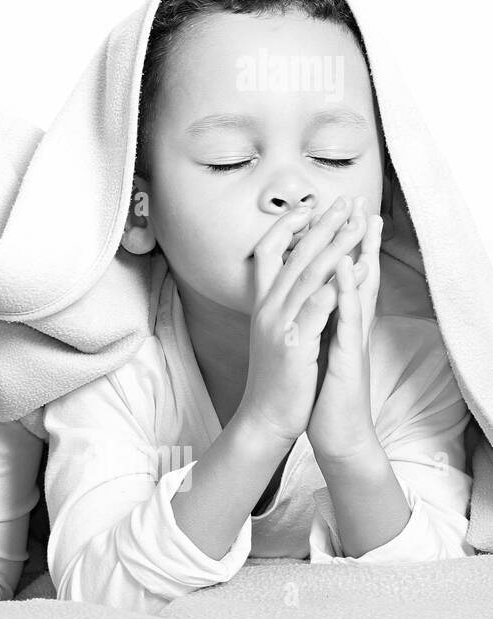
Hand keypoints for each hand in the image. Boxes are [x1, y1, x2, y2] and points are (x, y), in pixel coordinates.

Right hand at [237, 197, 368, 445]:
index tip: (309, 206)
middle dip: (322, 227)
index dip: (289, 227)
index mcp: (265, 303)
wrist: (266, 417)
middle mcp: (268, 309)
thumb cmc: (279, 376)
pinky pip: (311, 315)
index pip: (270, 253)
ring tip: (353, 226)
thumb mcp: (277, 332)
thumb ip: (284, 302)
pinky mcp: (293, 347)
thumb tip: (298, 278)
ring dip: (331, 249)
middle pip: (295, 257)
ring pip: (306, 279)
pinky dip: (325, 294)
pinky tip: (341, 276)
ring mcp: (278, 326)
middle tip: (344, 201)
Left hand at [307, 203, 383, 462]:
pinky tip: (346, 270)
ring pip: (358, 290)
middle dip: (357, 239)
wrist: (336, 431)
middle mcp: (348, 326)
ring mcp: (352, 340)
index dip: (344, 247)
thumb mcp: (317, 347)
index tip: (343, 215)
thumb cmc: (324, 390)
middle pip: (356, 275)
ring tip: (360, 222)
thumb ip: (320, 321)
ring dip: (360, 255)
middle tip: (361, 203)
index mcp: (338, 322)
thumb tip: (313, 298)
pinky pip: (348, 319)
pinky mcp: (350, 357)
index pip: (343, 276)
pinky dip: (347, 293)